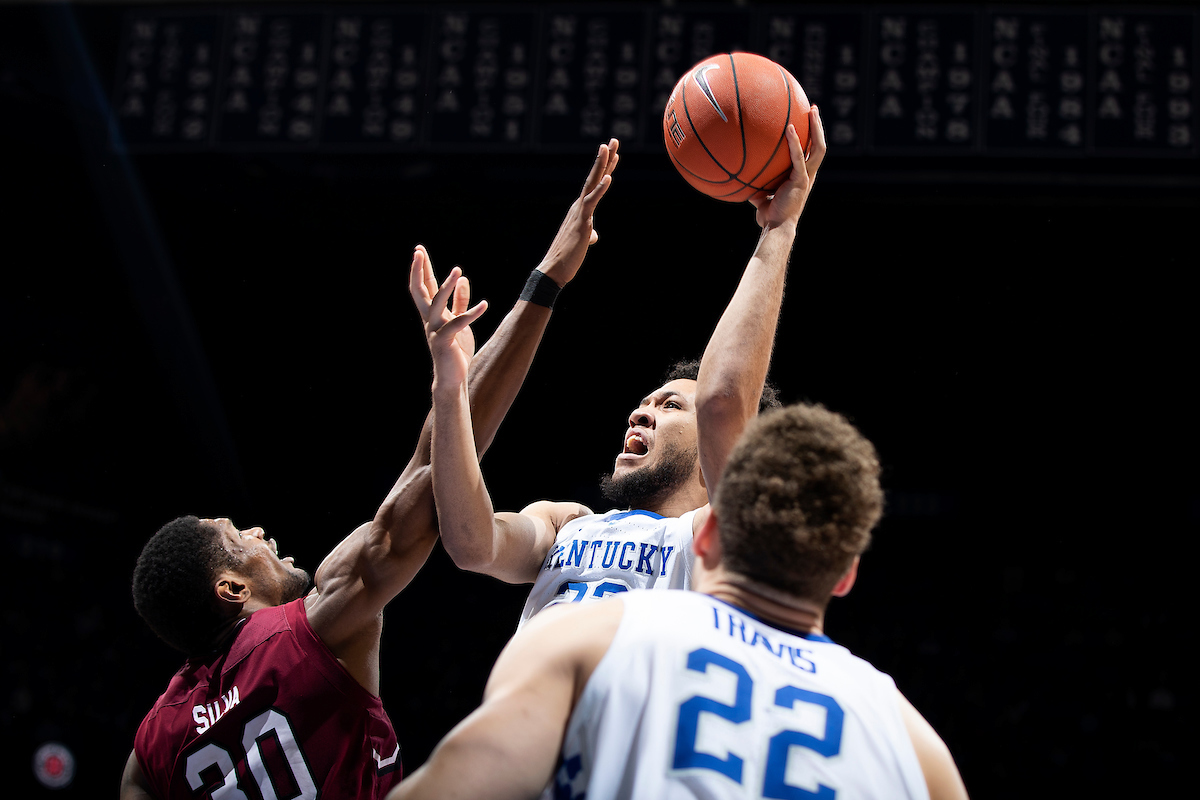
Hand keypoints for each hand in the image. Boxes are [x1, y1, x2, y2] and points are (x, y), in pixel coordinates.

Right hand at [409, 245, 487, 390]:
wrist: (453, 377)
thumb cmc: (455, 350)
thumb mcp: (459, 321)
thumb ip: (459, 301)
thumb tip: (462, 279)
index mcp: (432, 314)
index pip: (425, 287)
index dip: (421, 269)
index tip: (419, 251)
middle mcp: (429, 320)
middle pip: (420, 290)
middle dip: (419, 270)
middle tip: (418, 251)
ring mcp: (434, 330)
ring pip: (437, 303)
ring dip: (447, 286)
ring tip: (458, 270)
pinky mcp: (444, 341)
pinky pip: (458, 323)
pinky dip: (472, 313)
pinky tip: (485, 304)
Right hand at [536, 138, 619, 286]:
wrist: (554, 270)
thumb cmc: (567, 258)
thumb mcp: (581, 243)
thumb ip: (588, 235)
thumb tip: (593, 235)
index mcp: (580, 210)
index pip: (595, 184)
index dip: (605, 168)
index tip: (613, 153)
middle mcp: (579, 206)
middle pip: (595, 177)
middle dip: (605, 158)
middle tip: (613, 140)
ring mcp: (580, 212)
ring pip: (592, 183)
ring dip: (601, 164)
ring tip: (608, 147)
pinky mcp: (582, 221)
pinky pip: (592, 202)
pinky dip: (601, 189)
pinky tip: (609, 177)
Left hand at [749, 106, 826, 229]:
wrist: (776, 228)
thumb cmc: (769, 216)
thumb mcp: (761, 197)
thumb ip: (756, 185)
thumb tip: (740, 177)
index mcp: (802, 177)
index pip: (811, 153)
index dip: (811, 138)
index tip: (806, 122)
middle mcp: (809, 175)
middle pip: (820, 146)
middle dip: (818, 126)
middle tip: (812, 109)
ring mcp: (807, 177)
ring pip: (818, 148)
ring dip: (816, 128)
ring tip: (811, 110)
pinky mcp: (800, 180)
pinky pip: (798, 157)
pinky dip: (795, 142)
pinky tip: (789, 128)